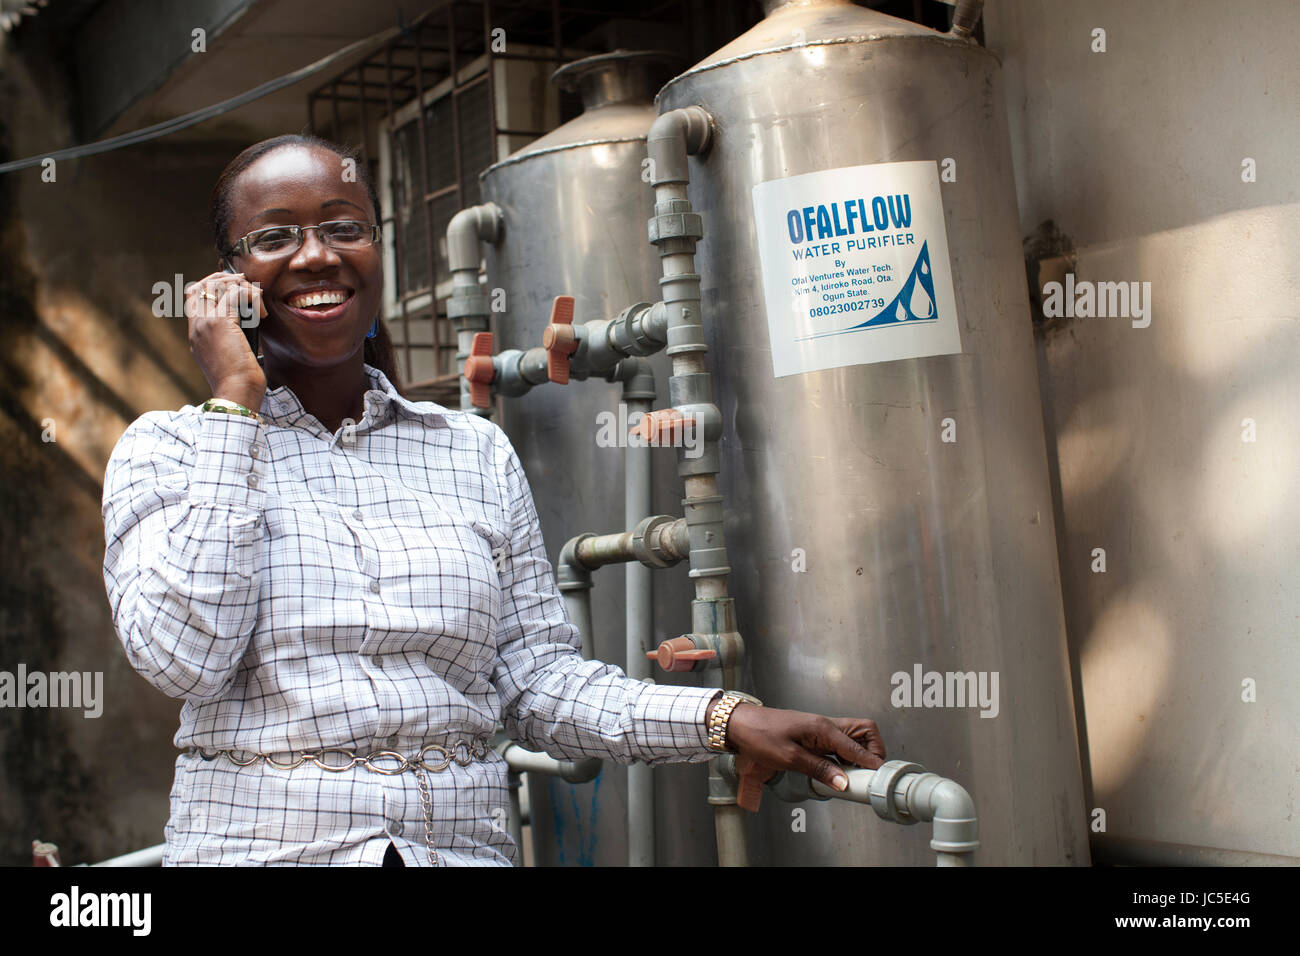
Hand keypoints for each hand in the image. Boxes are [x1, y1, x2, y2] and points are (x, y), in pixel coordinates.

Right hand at [185, 271, 266, 409]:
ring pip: (217, 285)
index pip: (194, 296)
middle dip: (224, 278)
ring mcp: (206, 323)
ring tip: (257, 298)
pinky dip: (251, 296)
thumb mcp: (228, 356)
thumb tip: (248, 321)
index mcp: (196, 334)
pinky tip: (261, 312)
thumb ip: (229, 338)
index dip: (212, 285)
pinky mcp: (221, 323)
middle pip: (202, 285)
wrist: (236, 394)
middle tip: (245, 283)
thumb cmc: (238, 381)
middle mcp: (197, 325)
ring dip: (241, 286)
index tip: (233, 286)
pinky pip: (235, 294)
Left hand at [711, 700, 885, 799]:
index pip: (858, 746)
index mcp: (823, 728)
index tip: (879, 778)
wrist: (740, 724)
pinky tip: (839, 771)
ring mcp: (821, 729)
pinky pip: (839, 743)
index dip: (871, 763)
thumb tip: (844, 782)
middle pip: (864, 732)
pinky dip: (845, 755)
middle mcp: (826, 725)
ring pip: (853, 737)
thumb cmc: (760, 736)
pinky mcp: (813, 735)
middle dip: (873, 750)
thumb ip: (819, 770)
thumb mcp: (789, 758)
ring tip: (856, 776)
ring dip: (860, 754)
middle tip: (870, 773)